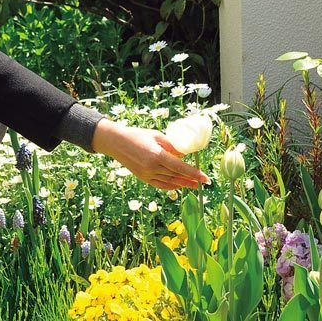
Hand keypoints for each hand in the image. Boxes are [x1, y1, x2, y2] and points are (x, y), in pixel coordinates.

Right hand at [91, 118, 210, 190]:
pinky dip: (170, 186)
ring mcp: (147, 174)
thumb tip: (184, 154)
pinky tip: (178, 185)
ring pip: (169, 182)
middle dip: (191, 180)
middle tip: (203, 182)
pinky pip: (160, 184)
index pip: (180, 167)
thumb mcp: (156, 135)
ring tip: (194, 185)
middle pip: (176, 176)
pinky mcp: (142, 178)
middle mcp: (152, 167)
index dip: (194, 174)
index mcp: (157, 155)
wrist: (116, 142)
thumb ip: (171, 145)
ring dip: (183, 184)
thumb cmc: (137, 135)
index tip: (205, 178)